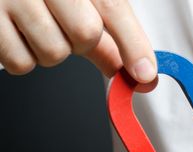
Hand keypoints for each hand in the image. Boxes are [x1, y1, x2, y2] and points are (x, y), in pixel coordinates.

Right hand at [0, 0, 156, 82]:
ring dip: (51, 51)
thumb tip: (140, 71)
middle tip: (64, 26)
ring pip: (54, 53)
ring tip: (36, 26)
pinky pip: (21, 62)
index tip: (145, 74)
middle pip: (85, 34)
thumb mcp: (82, 2)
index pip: (112, 7)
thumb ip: (111, 35)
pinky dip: (24, 58)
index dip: (133, 44)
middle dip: (81, 43)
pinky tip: (18, 34)